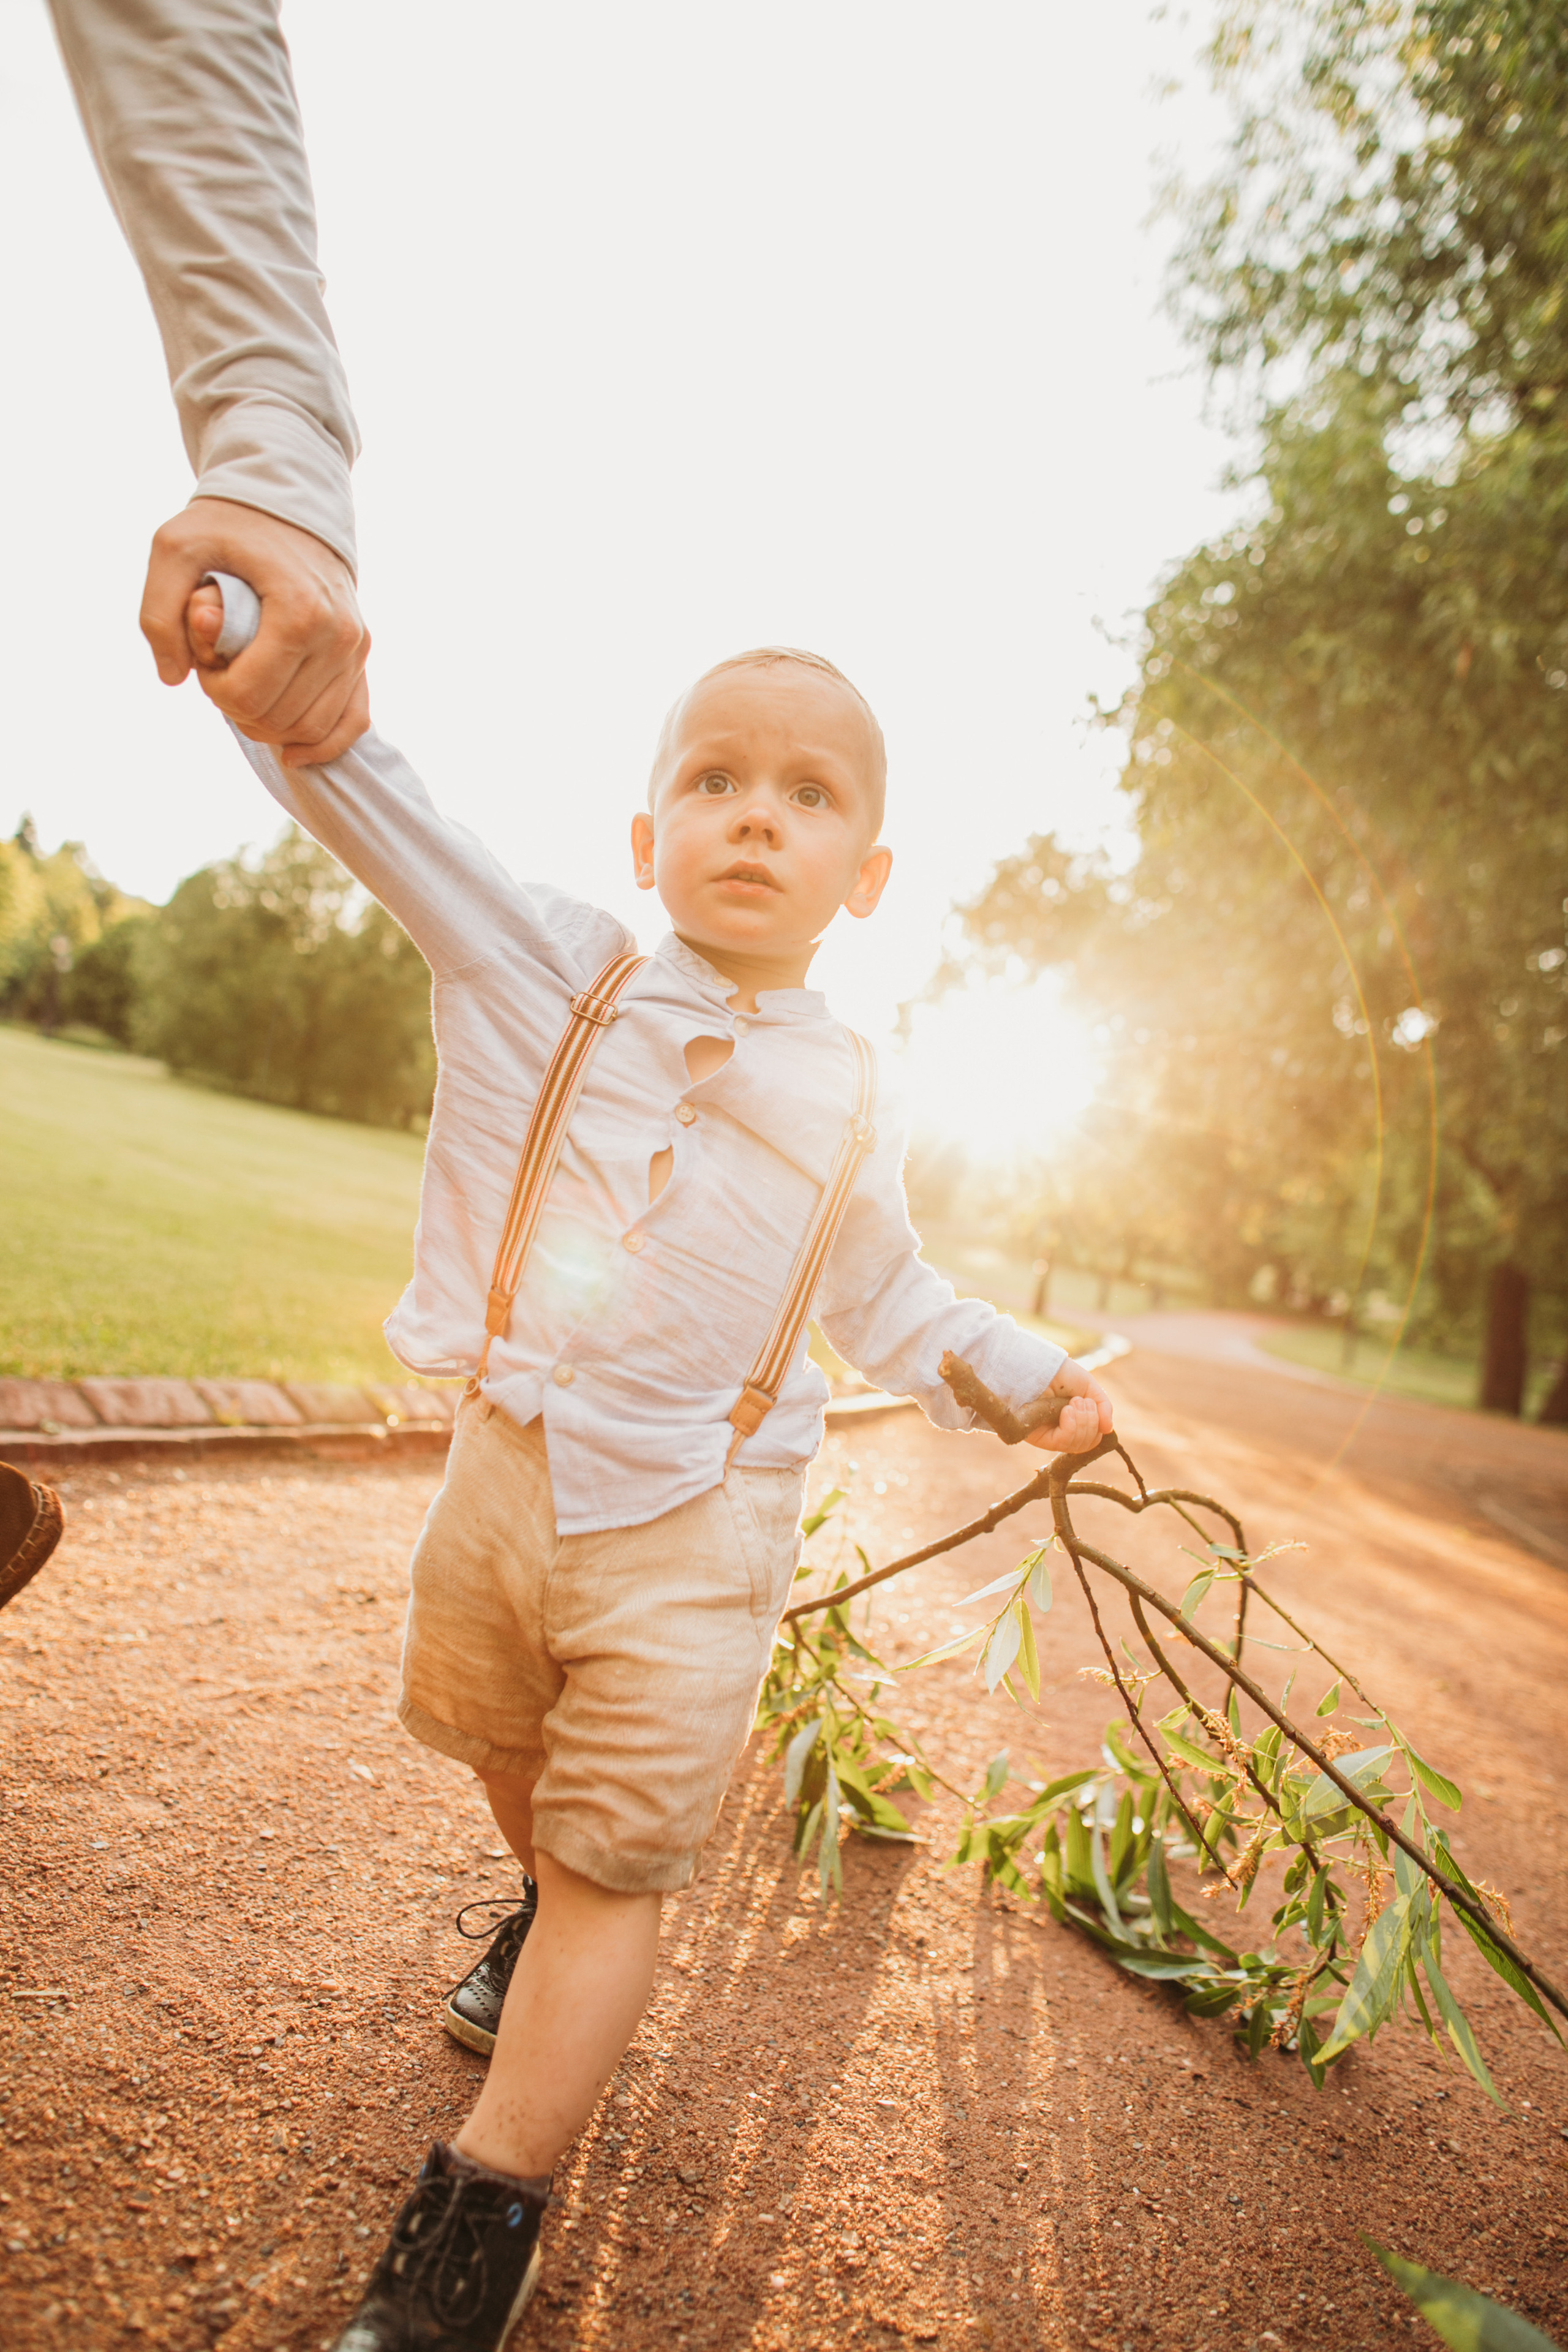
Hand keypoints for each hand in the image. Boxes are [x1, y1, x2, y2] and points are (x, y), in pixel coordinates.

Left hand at [140, 497, 370, 765]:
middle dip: (238, 702)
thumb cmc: (227, 526)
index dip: (214, 688)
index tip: (205, 656)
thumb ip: (159, 614)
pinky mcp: (362, 656)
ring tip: (250, 678)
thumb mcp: (173, 550)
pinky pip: (352, 724)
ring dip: (269, 720)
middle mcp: (338, 635)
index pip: (249, 695)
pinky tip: (291, 751)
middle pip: (278, 717)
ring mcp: (356, 648)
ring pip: (311, 728)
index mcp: (298, 610)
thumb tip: (175, 677)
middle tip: (225, 664)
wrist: (288, 503)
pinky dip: (320, 745)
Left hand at [1025, 1358, 1114, 1455]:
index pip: (1093, 1437)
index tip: (1090, 1404)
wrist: (1038, 1367)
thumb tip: (1108, 1429)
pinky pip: (1063, 1443)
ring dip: (1082, 1422)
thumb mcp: (1088, 1387)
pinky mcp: (1039, 1438)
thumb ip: (1103, 1406)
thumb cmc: (1060, 1374)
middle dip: (1091, 1422)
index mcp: (1075, 1421)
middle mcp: (1063, 1431)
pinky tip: (1066, 1411)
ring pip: (1077, 1445)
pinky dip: (1071, 1426)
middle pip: (1088, 1444)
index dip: (1097, 1425)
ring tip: (1073, 1403)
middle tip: (1080, 1401)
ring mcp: (1051, 1436)